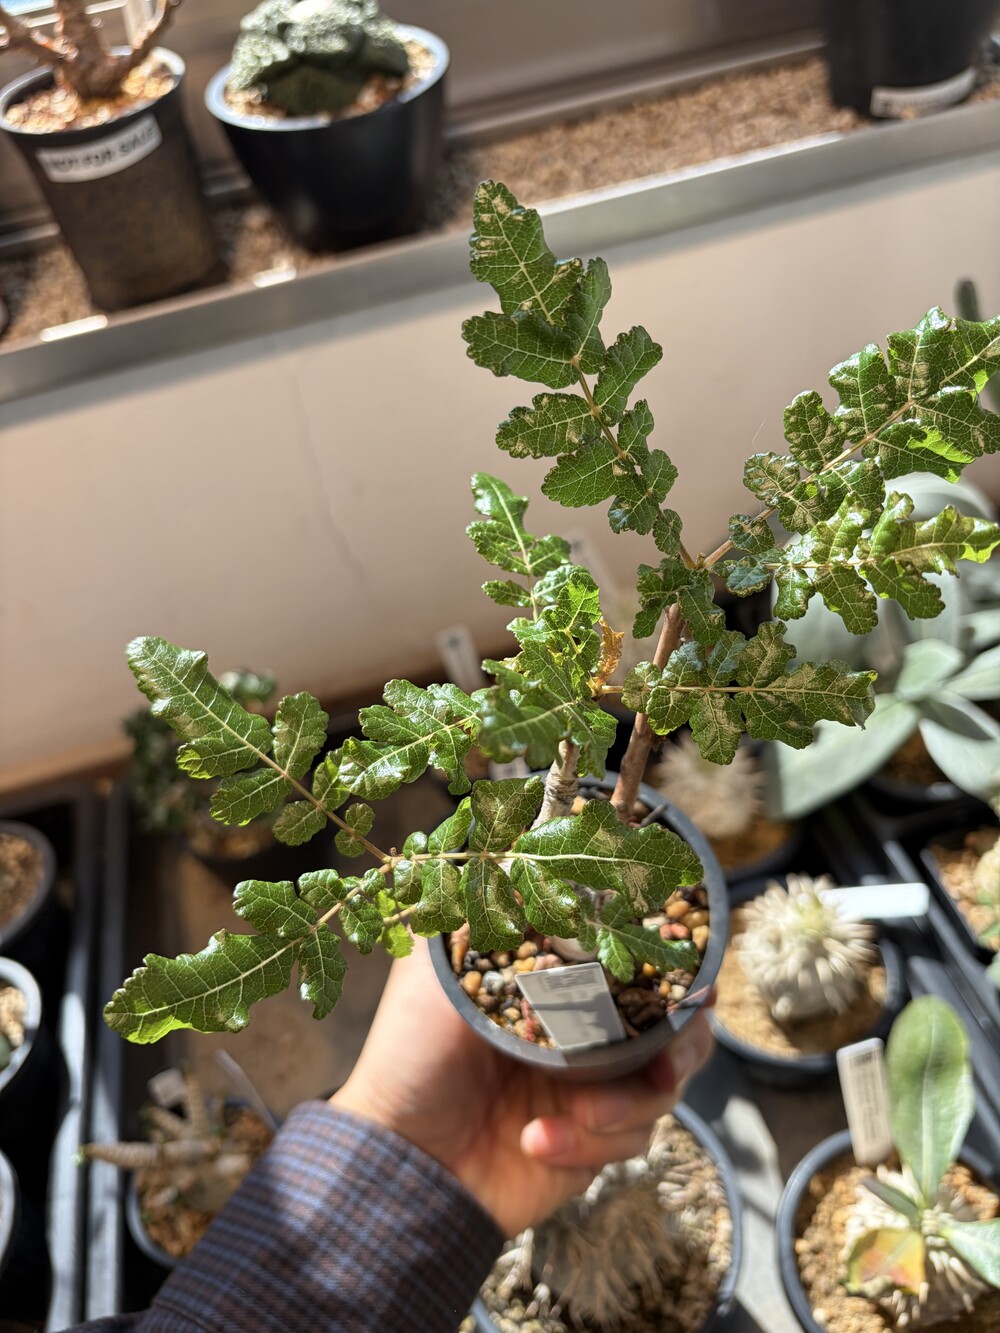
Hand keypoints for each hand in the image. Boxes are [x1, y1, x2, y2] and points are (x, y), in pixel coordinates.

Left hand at [330, 939, 713, 1236]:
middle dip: (682, 1042)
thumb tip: (501, 850)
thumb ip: (470, 913)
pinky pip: (631, 1142)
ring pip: (664, 1088)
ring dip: (629, 1101)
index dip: (674, 967)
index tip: (693, 976)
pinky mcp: (594, 1146)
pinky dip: (588, 1143)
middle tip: (662, 1059)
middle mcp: (586, 1033)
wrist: (401, 1159)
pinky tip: (534, 1140)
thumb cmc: (410, 1057)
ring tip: (579, 1110)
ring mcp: (594, 1090)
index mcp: (559, 985)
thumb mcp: (435, 975)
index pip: (637, 964)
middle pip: (676, 1027)